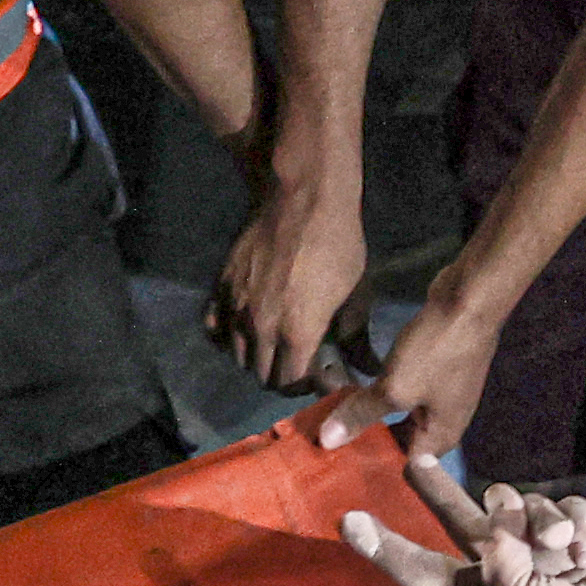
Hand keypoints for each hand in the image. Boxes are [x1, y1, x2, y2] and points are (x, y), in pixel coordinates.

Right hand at [213, 166, 367, 388]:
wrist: (303, 199)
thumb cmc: (338, 246)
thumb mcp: (356, 295)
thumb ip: (356, 339)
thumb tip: (370, 370)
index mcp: (297, 334)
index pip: (291, 384)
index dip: (307, 387)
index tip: (319, 377)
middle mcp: (261, 328)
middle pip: (263, 376)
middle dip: (283, 377)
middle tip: (300, 363)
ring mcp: (237, 308)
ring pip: (238, 356)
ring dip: (257, 359)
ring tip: (276, 346)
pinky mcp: (222, 288)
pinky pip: (215, 328)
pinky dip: (228, 338)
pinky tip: (247, 330)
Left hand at [308, 289, 501, 465]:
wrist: (469, 300)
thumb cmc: (437, 352)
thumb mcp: (395, 388)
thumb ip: (362, 414)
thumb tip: (327, 442)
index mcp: (440, 439)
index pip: (403, 470)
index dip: (371, 471)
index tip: (336, 472)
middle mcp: (443, 424)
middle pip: (400, 443)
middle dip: (367, 443)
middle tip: (327, 448)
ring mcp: (440, 397)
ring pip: (398, 417)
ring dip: (370, 417)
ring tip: (335, 422)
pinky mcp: (433, 373)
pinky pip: (402, 393)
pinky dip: (381, 395)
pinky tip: (356, 393)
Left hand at [345, 455, 585, 585]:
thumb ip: (496, 548)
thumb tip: (504, 510)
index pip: (417, 566)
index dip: (384, 547)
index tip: (348, 523)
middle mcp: (500, 569)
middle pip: (460, 519)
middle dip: (437, 491)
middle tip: (413, 461)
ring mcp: (541, 551)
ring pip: (522, 504)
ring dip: (541, 522)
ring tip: (563, 552)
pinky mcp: (581, 537)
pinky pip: (568, 507)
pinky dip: (579, 524)